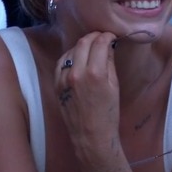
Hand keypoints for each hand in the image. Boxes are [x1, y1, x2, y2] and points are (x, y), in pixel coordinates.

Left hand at [54, 32, 120, 159]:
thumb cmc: (107, 113)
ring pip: (71, 50)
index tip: (111, 37)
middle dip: (94, 37)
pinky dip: (70, 55)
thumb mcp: (114, 86)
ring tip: (91, 48)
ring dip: (82, 45)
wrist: (90, 135)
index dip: (107, 36)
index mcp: (95, 74)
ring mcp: (64, 78)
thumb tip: (108, 46)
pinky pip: (61, 62)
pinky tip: (77, 57)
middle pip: (83, 42)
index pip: (99, 43)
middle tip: (102, 39)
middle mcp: (77, 73)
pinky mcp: (56, 84)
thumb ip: (109, 63)